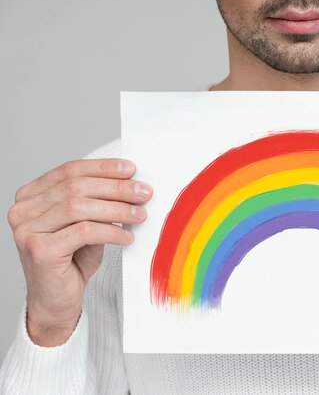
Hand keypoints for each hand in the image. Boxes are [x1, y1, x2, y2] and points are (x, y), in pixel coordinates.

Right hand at [7, 159, 152, 345]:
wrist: (57, 301)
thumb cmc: (72, 261)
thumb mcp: (86, 223)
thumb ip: (98, 201)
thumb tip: (131, 183)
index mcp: (32, 196)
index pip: (70, 171)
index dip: (103, 168)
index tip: (131, 169)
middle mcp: (23, 210)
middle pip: (76, 187)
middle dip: (116, 188)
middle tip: (144, 193)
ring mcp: (27, 230)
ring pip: (79, 207)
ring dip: (117, 209)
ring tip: (140, 215)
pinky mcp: (39, 250)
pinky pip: (84, 231)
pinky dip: (111, 232)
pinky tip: (127, 237)